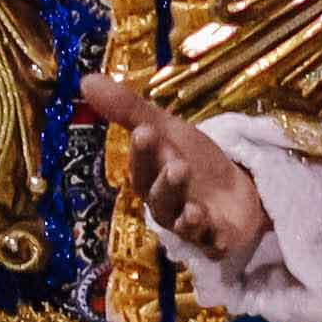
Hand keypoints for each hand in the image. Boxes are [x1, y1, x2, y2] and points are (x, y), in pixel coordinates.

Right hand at [77, 73, 272, 268]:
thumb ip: (129, 109)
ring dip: (186, 213)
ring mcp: (190, 226)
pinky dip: (210, 237)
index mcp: (149, 177)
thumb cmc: (194, 160)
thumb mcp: (167, 130)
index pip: (141, 166)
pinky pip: (211, 243)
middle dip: (166, 181)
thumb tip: (86, 79)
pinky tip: (210, 225)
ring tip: (190, 197)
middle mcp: (165, 205)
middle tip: (177, 163)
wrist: (236, 189)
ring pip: (181, 221)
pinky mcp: (216, 240)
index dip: (142, 152)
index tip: (145, 131)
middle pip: (160, 196)